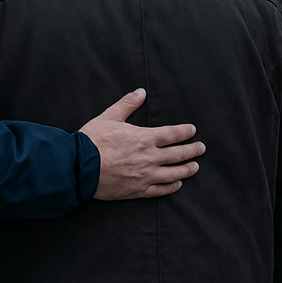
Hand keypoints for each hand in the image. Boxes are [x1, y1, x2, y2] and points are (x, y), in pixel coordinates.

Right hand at [79, 89, 204, 199]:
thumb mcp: (109, 117)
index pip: (172, 134)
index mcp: (144, 138)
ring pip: (173, 174)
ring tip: (195, 167)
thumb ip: (127, 104)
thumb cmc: (93, 140)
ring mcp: (145, 176)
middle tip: (202, 148)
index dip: (185, 132)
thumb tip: (140, 91)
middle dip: (192, 150)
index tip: (192, 130)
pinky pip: (160, 190)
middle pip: (178, 154)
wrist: (79, 167)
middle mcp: (149, 158)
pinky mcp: (138, 190)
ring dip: (187, 169)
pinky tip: (177, 184)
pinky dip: (171, 187)